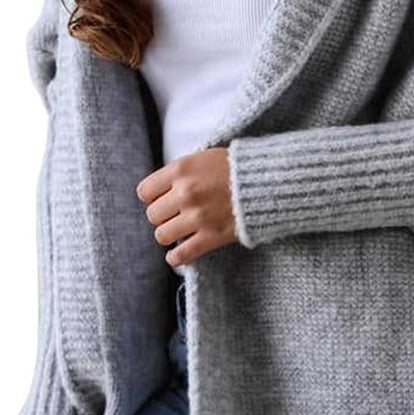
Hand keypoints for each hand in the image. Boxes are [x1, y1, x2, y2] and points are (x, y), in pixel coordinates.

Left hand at [135, 148, 237, 266]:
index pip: (145, 192)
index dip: (153, 197)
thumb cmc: (238, 167)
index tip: (163, 199)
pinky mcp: (211, 236)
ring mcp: (198, 216)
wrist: (269, 181)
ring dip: (171, 234)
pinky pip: (181, 255)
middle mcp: (186, 193)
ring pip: (162, 235)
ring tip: (182, 230)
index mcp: (181, 170)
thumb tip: (164, 187)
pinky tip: (180, 253)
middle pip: (153, 215)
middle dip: (164, 215)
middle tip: (176, 214)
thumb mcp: (205, 157)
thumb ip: (182, 171)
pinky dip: (177, 257)